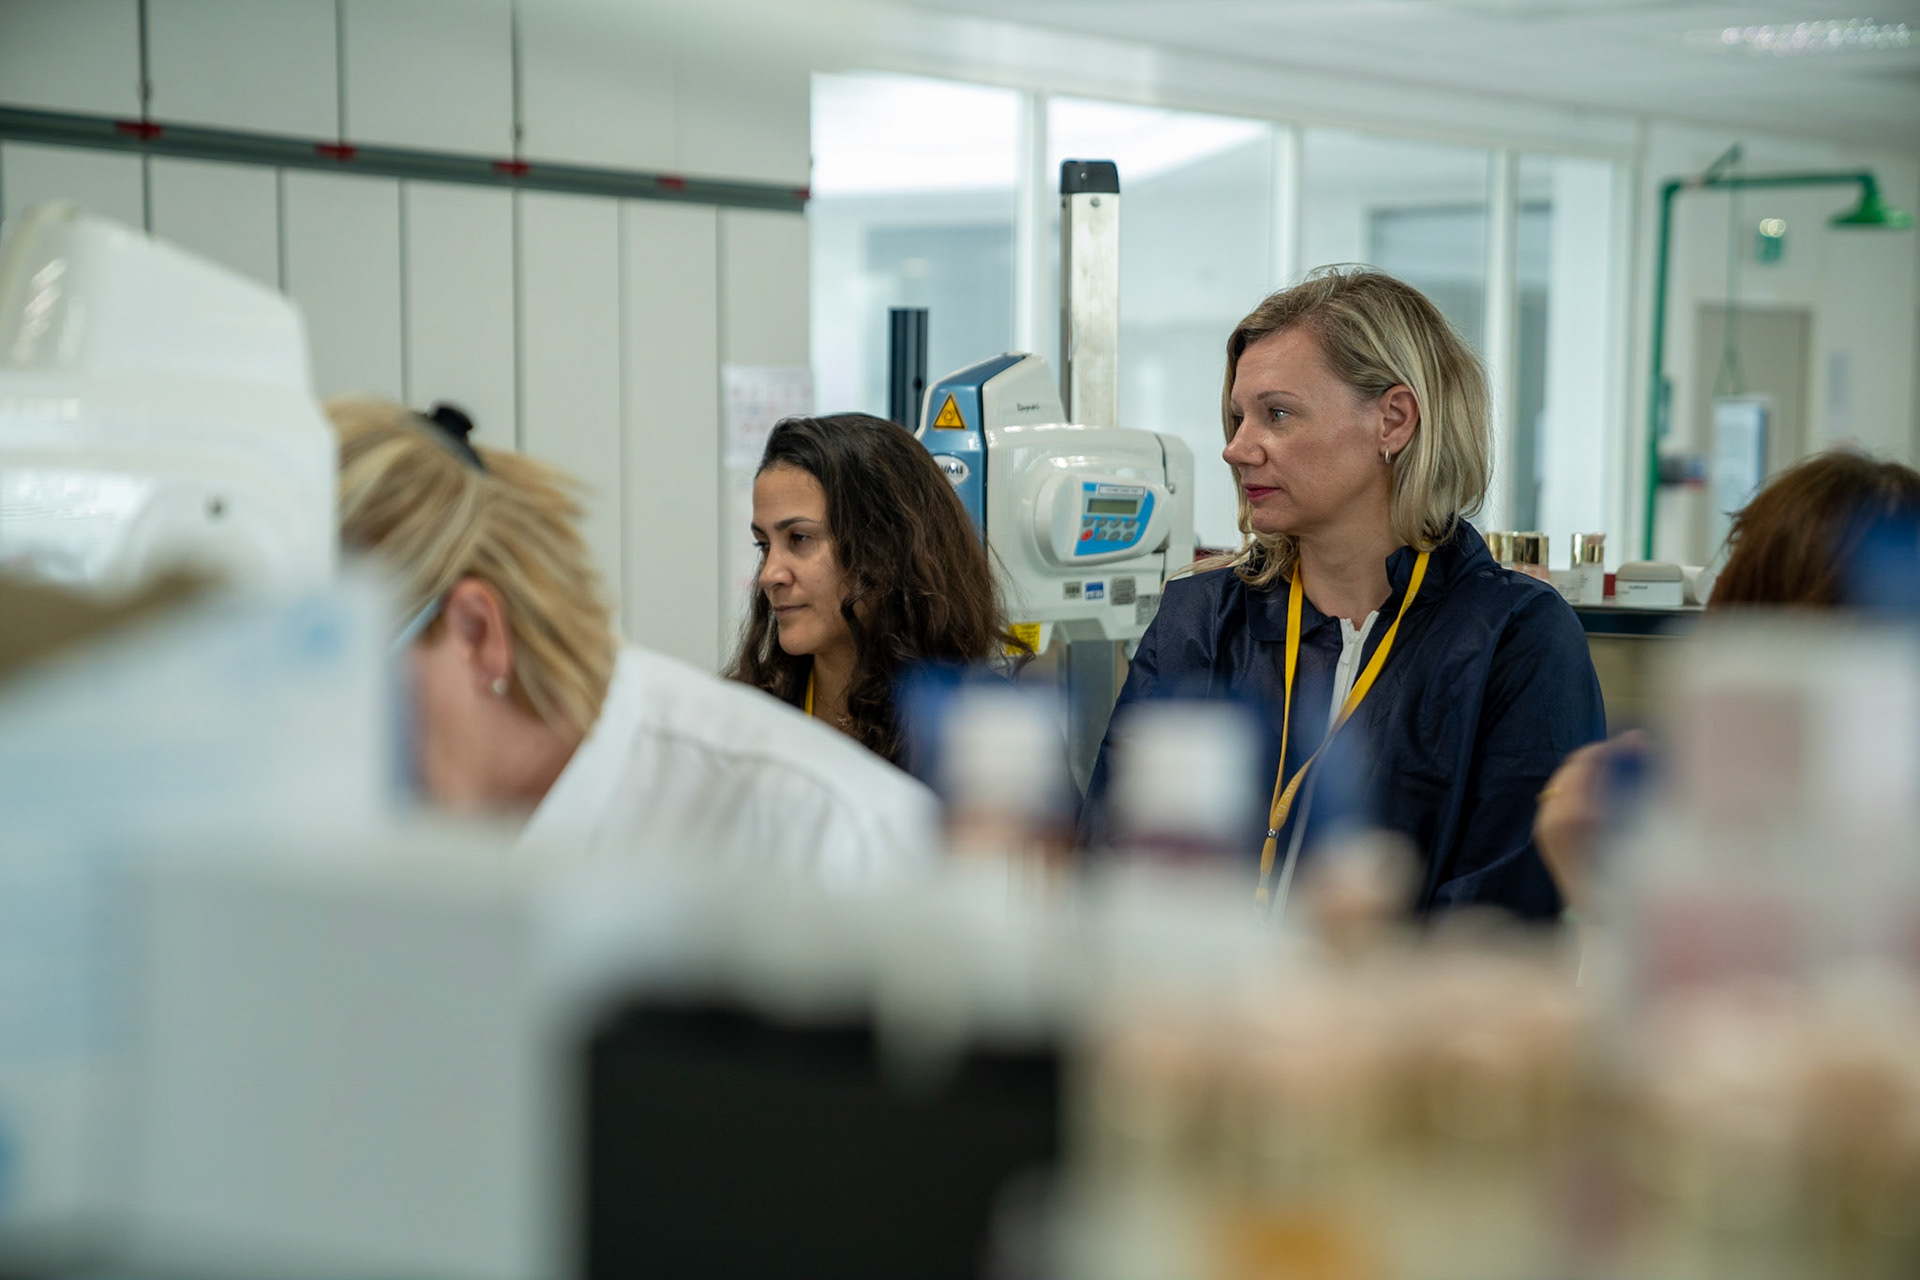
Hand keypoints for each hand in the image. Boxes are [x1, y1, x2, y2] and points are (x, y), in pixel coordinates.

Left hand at [1534, 730, 1646, 915]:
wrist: (1601, 918)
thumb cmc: (1633, 875)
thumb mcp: (1644, 827)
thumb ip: (1640, 780)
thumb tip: (1640, 739)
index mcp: (1582, 815)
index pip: (1591, 761)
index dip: (1613, 747)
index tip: (1636, 743)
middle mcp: (1558, 817)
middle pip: (1575, 766)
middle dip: (1601, 758)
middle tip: (1628, 754)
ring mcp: (1546, 824)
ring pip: (1565, 779)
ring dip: (1590, 772)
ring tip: (1617, 774)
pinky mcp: (1543, 831)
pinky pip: (1559, 796)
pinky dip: (1578, 789)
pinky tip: (1602, 796)